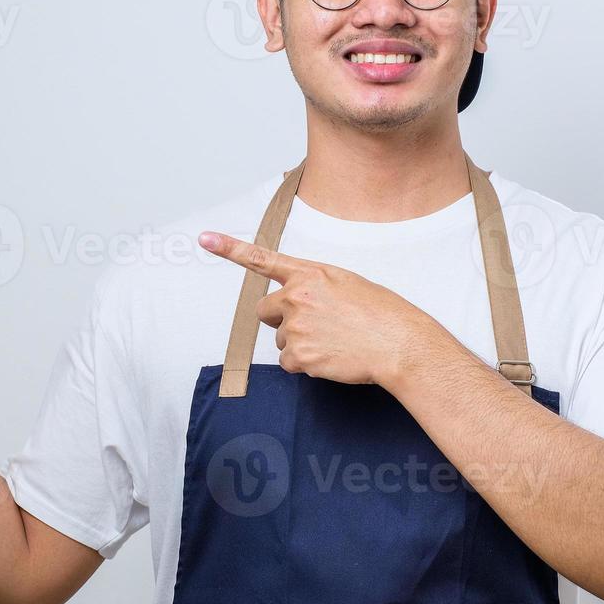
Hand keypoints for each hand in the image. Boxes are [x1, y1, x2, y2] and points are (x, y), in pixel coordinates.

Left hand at [198, 230, 440, 388]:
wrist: (399, 343)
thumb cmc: (382, 314)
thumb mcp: (348, 283)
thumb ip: (317, 287)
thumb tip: (300, 304)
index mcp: (310, 274)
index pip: (262, 259)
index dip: (229, 248)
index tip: (204, 239)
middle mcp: (297, 297)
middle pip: (265, 312)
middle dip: (281, 321)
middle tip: (313, 326)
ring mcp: (295, 327)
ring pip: (280, 341)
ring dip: (300, 344)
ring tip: (334, 342)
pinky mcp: (299, 355)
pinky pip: (290, 364)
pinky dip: (306, 365)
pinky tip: (331, 357)